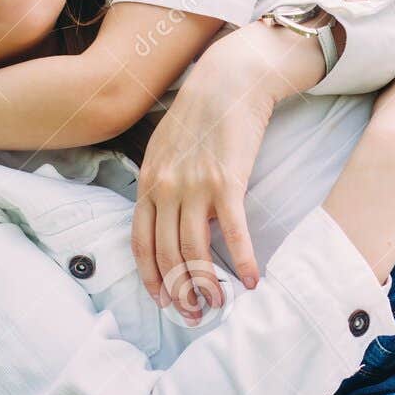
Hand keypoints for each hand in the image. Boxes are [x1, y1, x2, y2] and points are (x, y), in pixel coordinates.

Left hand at [131, 21, 326, 318]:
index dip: (152, 277)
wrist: (228, 80)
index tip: (164, 300)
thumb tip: (169, 217)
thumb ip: (164, 183)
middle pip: (168, 254)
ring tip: (221, 303)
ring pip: (195, 250)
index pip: (141, 243)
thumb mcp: (166, 147)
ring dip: (209, 284)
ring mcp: (195, 186)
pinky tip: (253, 279)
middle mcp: (166, 188)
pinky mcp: (227, 181)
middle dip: (180, 292)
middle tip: (195, 315)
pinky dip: (243, 260)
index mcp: (148, 182)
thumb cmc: (201, 113)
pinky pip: (232, 233)